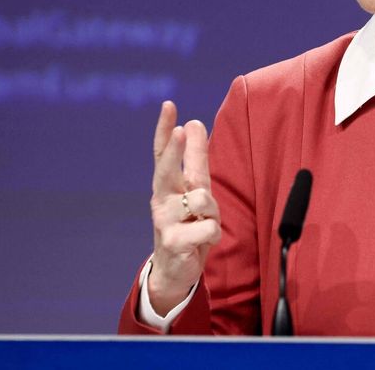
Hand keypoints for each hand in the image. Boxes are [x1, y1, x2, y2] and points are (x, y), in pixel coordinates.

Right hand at [147, 101, 221, 314]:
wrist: (176, 268)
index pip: (162, 151)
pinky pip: (208, 228)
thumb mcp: (194, 187)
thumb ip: (195, 157)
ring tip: (203, 223)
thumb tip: (194, 121)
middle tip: (181, 131)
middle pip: (165, 169)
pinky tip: (203, 241)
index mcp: (166, 183)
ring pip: (202, 200)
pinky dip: (213, 234)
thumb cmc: (186, 222)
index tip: (169, 105)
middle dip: (174, 151)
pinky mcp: (173, 242)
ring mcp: (163, 221)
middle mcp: (160, 198)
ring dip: (213, 211)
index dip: (165, 128)